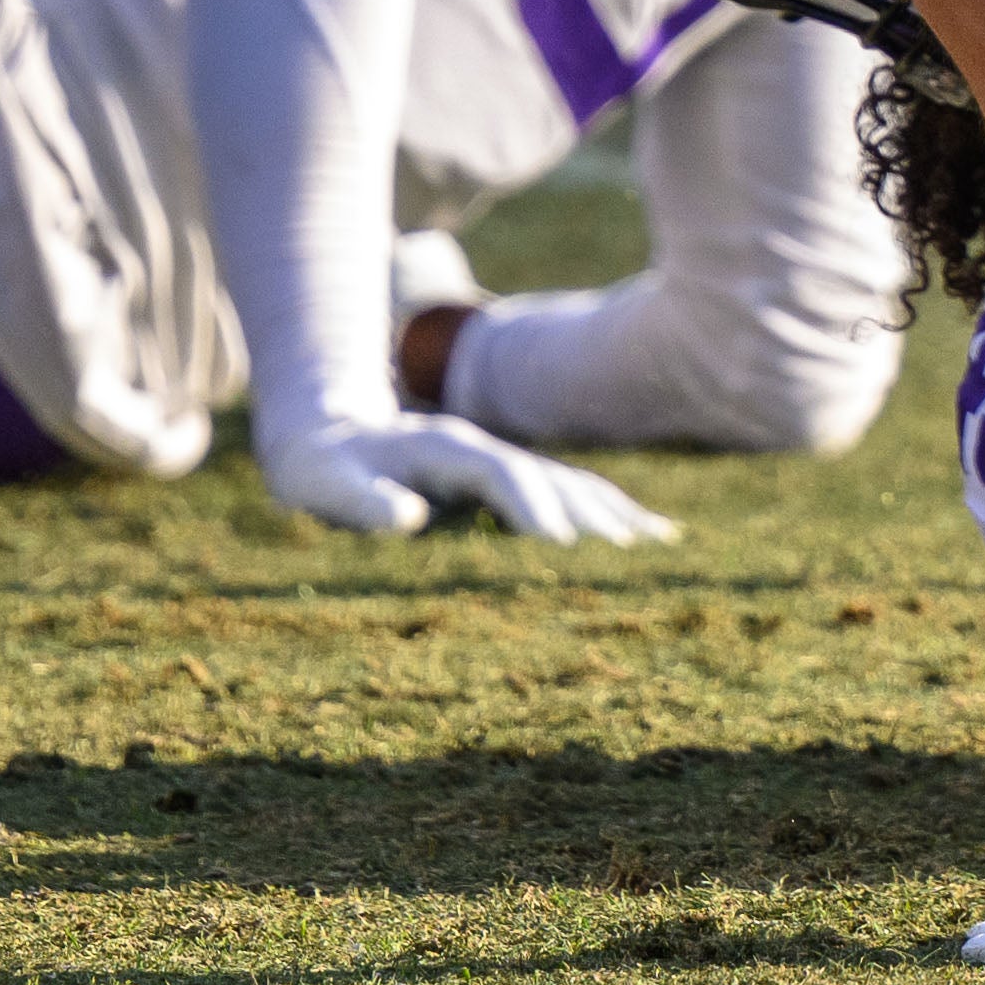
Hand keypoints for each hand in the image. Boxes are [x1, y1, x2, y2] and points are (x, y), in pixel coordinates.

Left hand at [262, 402, 679, 546]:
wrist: (330, 432)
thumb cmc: (324, 471)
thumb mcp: (324, 485)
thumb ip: (362, 501)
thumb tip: (406, 518)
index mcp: (444, 449)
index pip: (497, 473)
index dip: (528, 504)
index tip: (560, 542)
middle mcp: (484, 450)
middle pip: (548, 477)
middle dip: (590, 513)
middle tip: (635, 552)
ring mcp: (502, 463)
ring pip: (569, 486)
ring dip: (612, 513)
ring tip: (660, 543)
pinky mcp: (510, 483)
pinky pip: (569, 496)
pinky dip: (610, 513)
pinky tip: (652, 533)